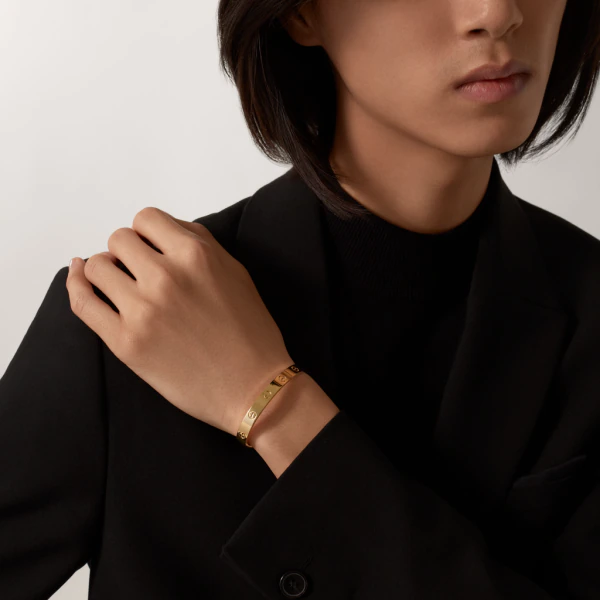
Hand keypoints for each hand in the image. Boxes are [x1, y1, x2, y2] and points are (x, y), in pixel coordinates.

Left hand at [65, 207, 294, 436]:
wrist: (252, 387)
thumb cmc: (251, 331)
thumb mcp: (235, 272)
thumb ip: (199, 242)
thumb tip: (160, 230)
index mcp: (195, 255)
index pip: (146, 218)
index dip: (147, 232)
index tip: (151, 248)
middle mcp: (166, 276)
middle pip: (118, 239)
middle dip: (127, 252)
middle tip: (140, 272)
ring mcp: (142, 310)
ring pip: (96, 267)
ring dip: (106, 270)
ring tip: (121, 285)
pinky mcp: (126, 343)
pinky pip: (83, 302)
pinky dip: (77, 285)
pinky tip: (80, 278)